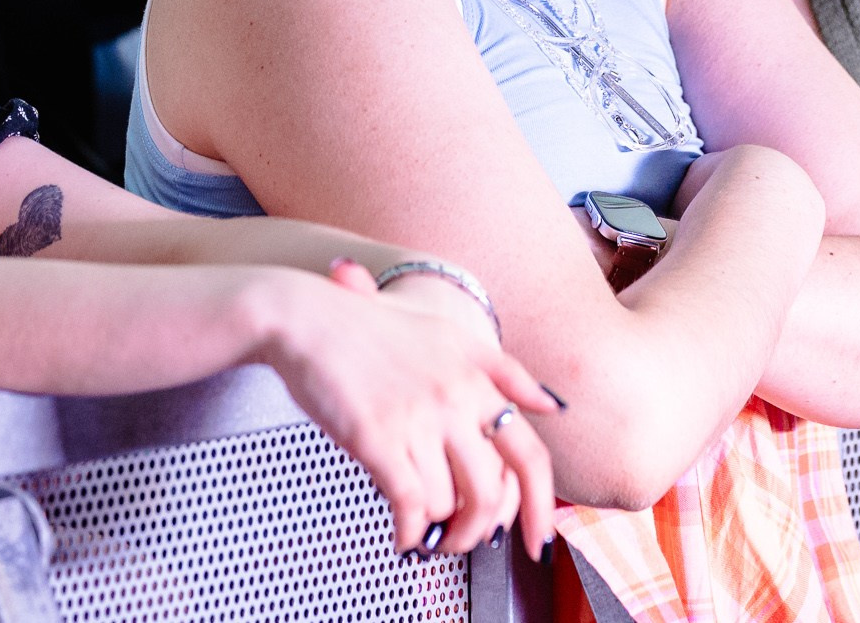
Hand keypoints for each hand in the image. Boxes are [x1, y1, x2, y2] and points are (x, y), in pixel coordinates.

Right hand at [260, 266, 557, 558]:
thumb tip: (552, 405)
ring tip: (423, 527)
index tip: (539, 537)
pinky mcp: (376, 437)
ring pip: (448, 503)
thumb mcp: (448, 334)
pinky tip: (403, 536)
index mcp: (476, 376)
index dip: (540, 504)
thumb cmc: (369, 328)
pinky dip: (409, 532)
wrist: (307, 318)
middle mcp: (454, 398)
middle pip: (491, 491)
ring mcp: (417, 418)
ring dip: (437, 528)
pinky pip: (409, 504)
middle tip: (463, 541)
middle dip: (479, 530)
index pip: (529, 453)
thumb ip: (504, 372)